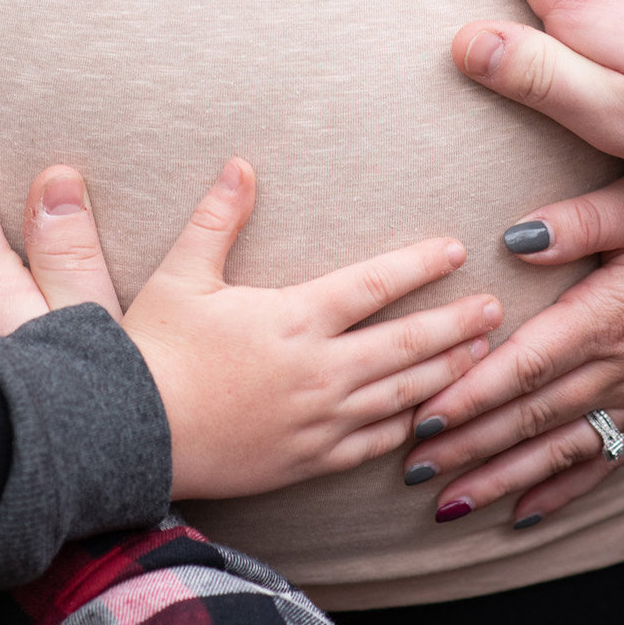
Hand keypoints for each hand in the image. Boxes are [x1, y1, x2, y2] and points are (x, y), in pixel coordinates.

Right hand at [122, 160, 502, 498]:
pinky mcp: (306, 460)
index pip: (373, 285)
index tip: (456, 250)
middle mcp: (317, 370)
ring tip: (482, 355)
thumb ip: (217, 218)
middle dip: (455, 323)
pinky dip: (405, 429)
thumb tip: (240, 163)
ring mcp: (316, 420)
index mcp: (293, 317)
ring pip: (400, 396)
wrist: (127, 434)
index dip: (419, 265)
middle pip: (405, 344)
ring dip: (445, 373)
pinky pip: (371, 445)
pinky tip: (426, 417)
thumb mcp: (181, 273)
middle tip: (496, 307)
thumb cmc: (153, 349)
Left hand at [400, 169, 623, 525]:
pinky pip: (605, 461)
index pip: (528, 365)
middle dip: (471, 446)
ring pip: (563, 449)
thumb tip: (516, 238)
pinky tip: (522, 515)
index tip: (425, 418)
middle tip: (413, 470)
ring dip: (505, 479)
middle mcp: (621, 366)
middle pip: (534, 416)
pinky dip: (564, 492)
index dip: (474, 395)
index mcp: (607, 314)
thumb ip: (577, 220)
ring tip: (452, 503)